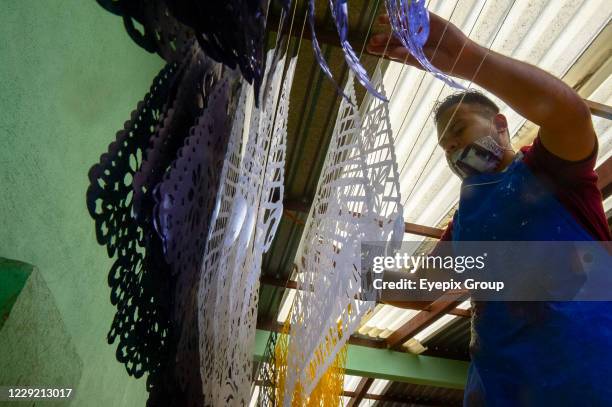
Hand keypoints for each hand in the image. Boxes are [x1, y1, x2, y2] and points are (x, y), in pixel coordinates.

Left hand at [366, 13, 481, 77]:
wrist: (460, 56)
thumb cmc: (440, 63)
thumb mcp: (420, 61)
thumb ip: (405, 56)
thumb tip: (390, 53)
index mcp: (410, 53)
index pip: (392, 49)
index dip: (381, 49)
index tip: (370, 48)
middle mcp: (413, 41)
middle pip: (395, 37)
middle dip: (384, 38)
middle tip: (372, 39)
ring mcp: (421, 30)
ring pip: (404, 24)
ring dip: (393, 22)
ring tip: (381, 19)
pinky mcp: (430, 21)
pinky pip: (418, 14)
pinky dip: (409, 11)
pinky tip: (399, 10)